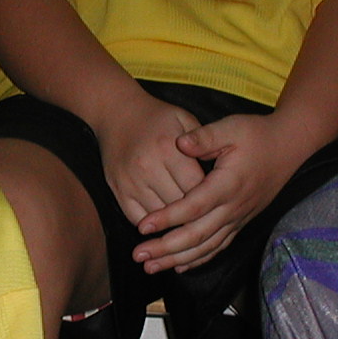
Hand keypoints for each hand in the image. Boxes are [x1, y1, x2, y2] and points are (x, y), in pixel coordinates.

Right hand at [92, 93, 205, 228]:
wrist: (117, 113)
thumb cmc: (157, 118)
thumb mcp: (184, 119)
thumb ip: (203, 142)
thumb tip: (220, 170)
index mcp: (168, 148)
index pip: (196, 187)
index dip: (209, 196)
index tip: (218, 200)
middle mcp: (147, 167)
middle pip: (179, 204)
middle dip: (194, 211)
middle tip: (207, 214)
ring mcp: (130, 181)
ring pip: (159, 216)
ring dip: (174, 221)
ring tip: (188, 220)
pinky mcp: (118, 190)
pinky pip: (137, 218)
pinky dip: (152, 224)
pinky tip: (164, 221)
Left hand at [133, 113, 306, 274]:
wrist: (288, 146)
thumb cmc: (257, 135)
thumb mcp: (231, 127)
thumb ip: (204, 137)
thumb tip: (180, 143)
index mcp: (228, 184)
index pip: (193, 206)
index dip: (167, 218)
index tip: (143, 226)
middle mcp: (233, 207)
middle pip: (197, 235)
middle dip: (166, 248)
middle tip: (139, 255)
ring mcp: (238, 218)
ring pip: (206, 247)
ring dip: (177, 260)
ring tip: (151, 267)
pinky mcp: (240, 222)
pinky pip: (218, 247)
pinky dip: (198, 259)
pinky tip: (178, 267)